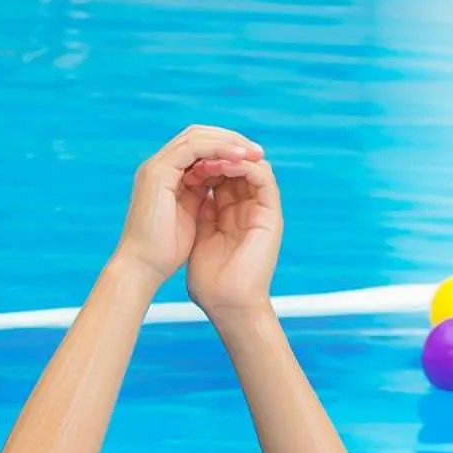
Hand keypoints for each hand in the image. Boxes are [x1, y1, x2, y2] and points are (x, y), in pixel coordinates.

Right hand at [114, 126, 265, 282]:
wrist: (143, 268)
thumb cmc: (165, 253)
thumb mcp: (190, 218)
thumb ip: (200, 197)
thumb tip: (220, 188)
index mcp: (165, 176)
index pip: (199, 148)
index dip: (227, 150)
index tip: (253, 161)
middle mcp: (159, 166)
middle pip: (199, 136)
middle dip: (231, 140)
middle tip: (258, 151)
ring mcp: (156, 166)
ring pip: (197, 136)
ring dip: (229, 142)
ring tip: (254, 153)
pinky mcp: (159, 172)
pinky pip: (194, 148)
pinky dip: (220, 149)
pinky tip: (240, 159)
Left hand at [187, 155, 283, 319]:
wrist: (227, 305)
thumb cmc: (209, 282)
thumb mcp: (197, 236)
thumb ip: (197, 211)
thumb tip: (181, 189)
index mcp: (231, 213)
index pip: (220, 173)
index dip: (202, 159)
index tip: (181, 158)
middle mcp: (249, 207)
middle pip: (237, 163)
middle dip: (216, 151)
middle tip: (195, 148)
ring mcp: (262, 209)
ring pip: (251, 164)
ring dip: (229, 154)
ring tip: (207, 156)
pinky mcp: (271, 214)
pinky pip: (262, 176)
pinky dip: (242, 164)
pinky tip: (220, 164)